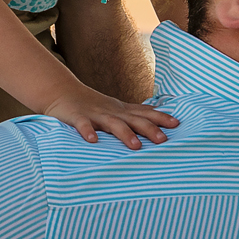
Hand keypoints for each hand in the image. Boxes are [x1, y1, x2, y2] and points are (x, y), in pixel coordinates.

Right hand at [40, 83, 178, 149]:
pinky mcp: (76, 117)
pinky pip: (82, 125)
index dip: (161, 118)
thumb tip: (161, 116)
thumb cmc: (94, 105)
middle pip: (133, 120)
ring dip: (124, 133)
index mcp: (122, 110)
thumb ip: (136, 113)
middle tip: (163, 140)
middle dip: (149, 129)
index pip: (145, 113)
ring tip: (136, 146)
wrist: (62, 92)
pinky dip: (87, 132)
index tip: (177, 124)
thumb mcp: (117, 108)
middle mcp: (112, 112)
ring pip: (112, 124)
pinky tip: (93, 141)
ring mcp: (94, 114)